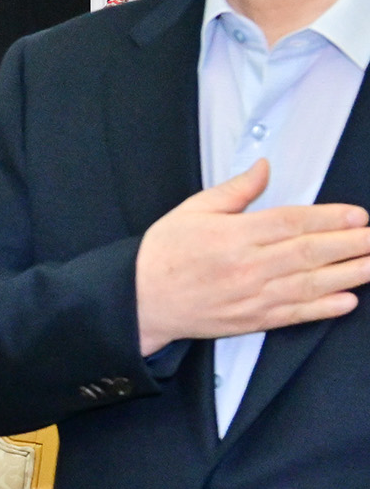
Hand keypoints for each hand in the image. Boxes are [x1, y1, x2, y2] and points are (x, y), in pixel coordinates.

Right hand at [135, 157, 369, 354]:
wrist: (140, 300)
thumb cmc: (164, 254)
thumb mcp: (192, 210)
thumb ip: (234, 191)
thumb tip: (264, 168)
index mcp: (234, 235)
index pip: (292, 223)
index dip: (329, 218)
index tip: (358, 216)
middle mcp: (248, 266)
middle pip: (310, 253)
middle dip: (352, 245)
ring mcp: (253, 296)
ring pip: (311, 284)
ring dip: (349, 275)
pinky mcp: (253, 320)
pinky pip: (296, 315)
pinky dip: (324, 309)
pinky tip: (348, 301)